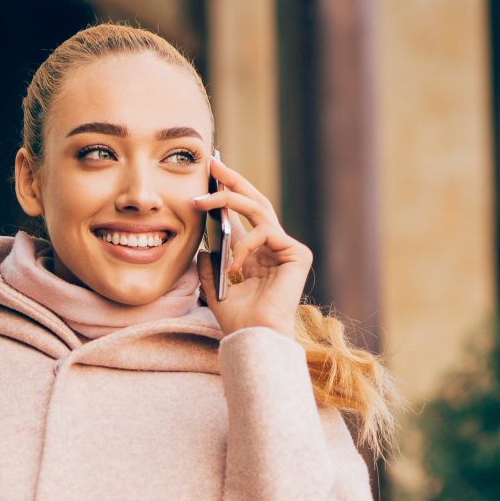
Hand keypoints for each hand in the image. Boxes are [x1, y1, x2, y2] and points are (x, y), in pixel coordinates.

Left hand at [194, 157, 312, 339]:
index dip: (227, 195)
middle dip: (233, 180)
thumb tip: (201, 246)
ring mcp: (288, 249)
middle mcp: (275, 248)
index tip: (208, 176)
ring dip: (227, 200)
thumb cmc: (238, 320)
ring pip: (259, 209)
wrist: (255, 338)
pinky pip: (265, 233)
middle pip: (255, 203)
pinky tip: (235, 266)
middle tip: (213, 163)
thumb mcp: (215, 287)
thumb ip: (210, 266)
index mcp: (258, 254)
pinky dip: (245, 246)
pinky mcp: (298, 254)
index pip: (242, 217)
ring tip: (201, 203)